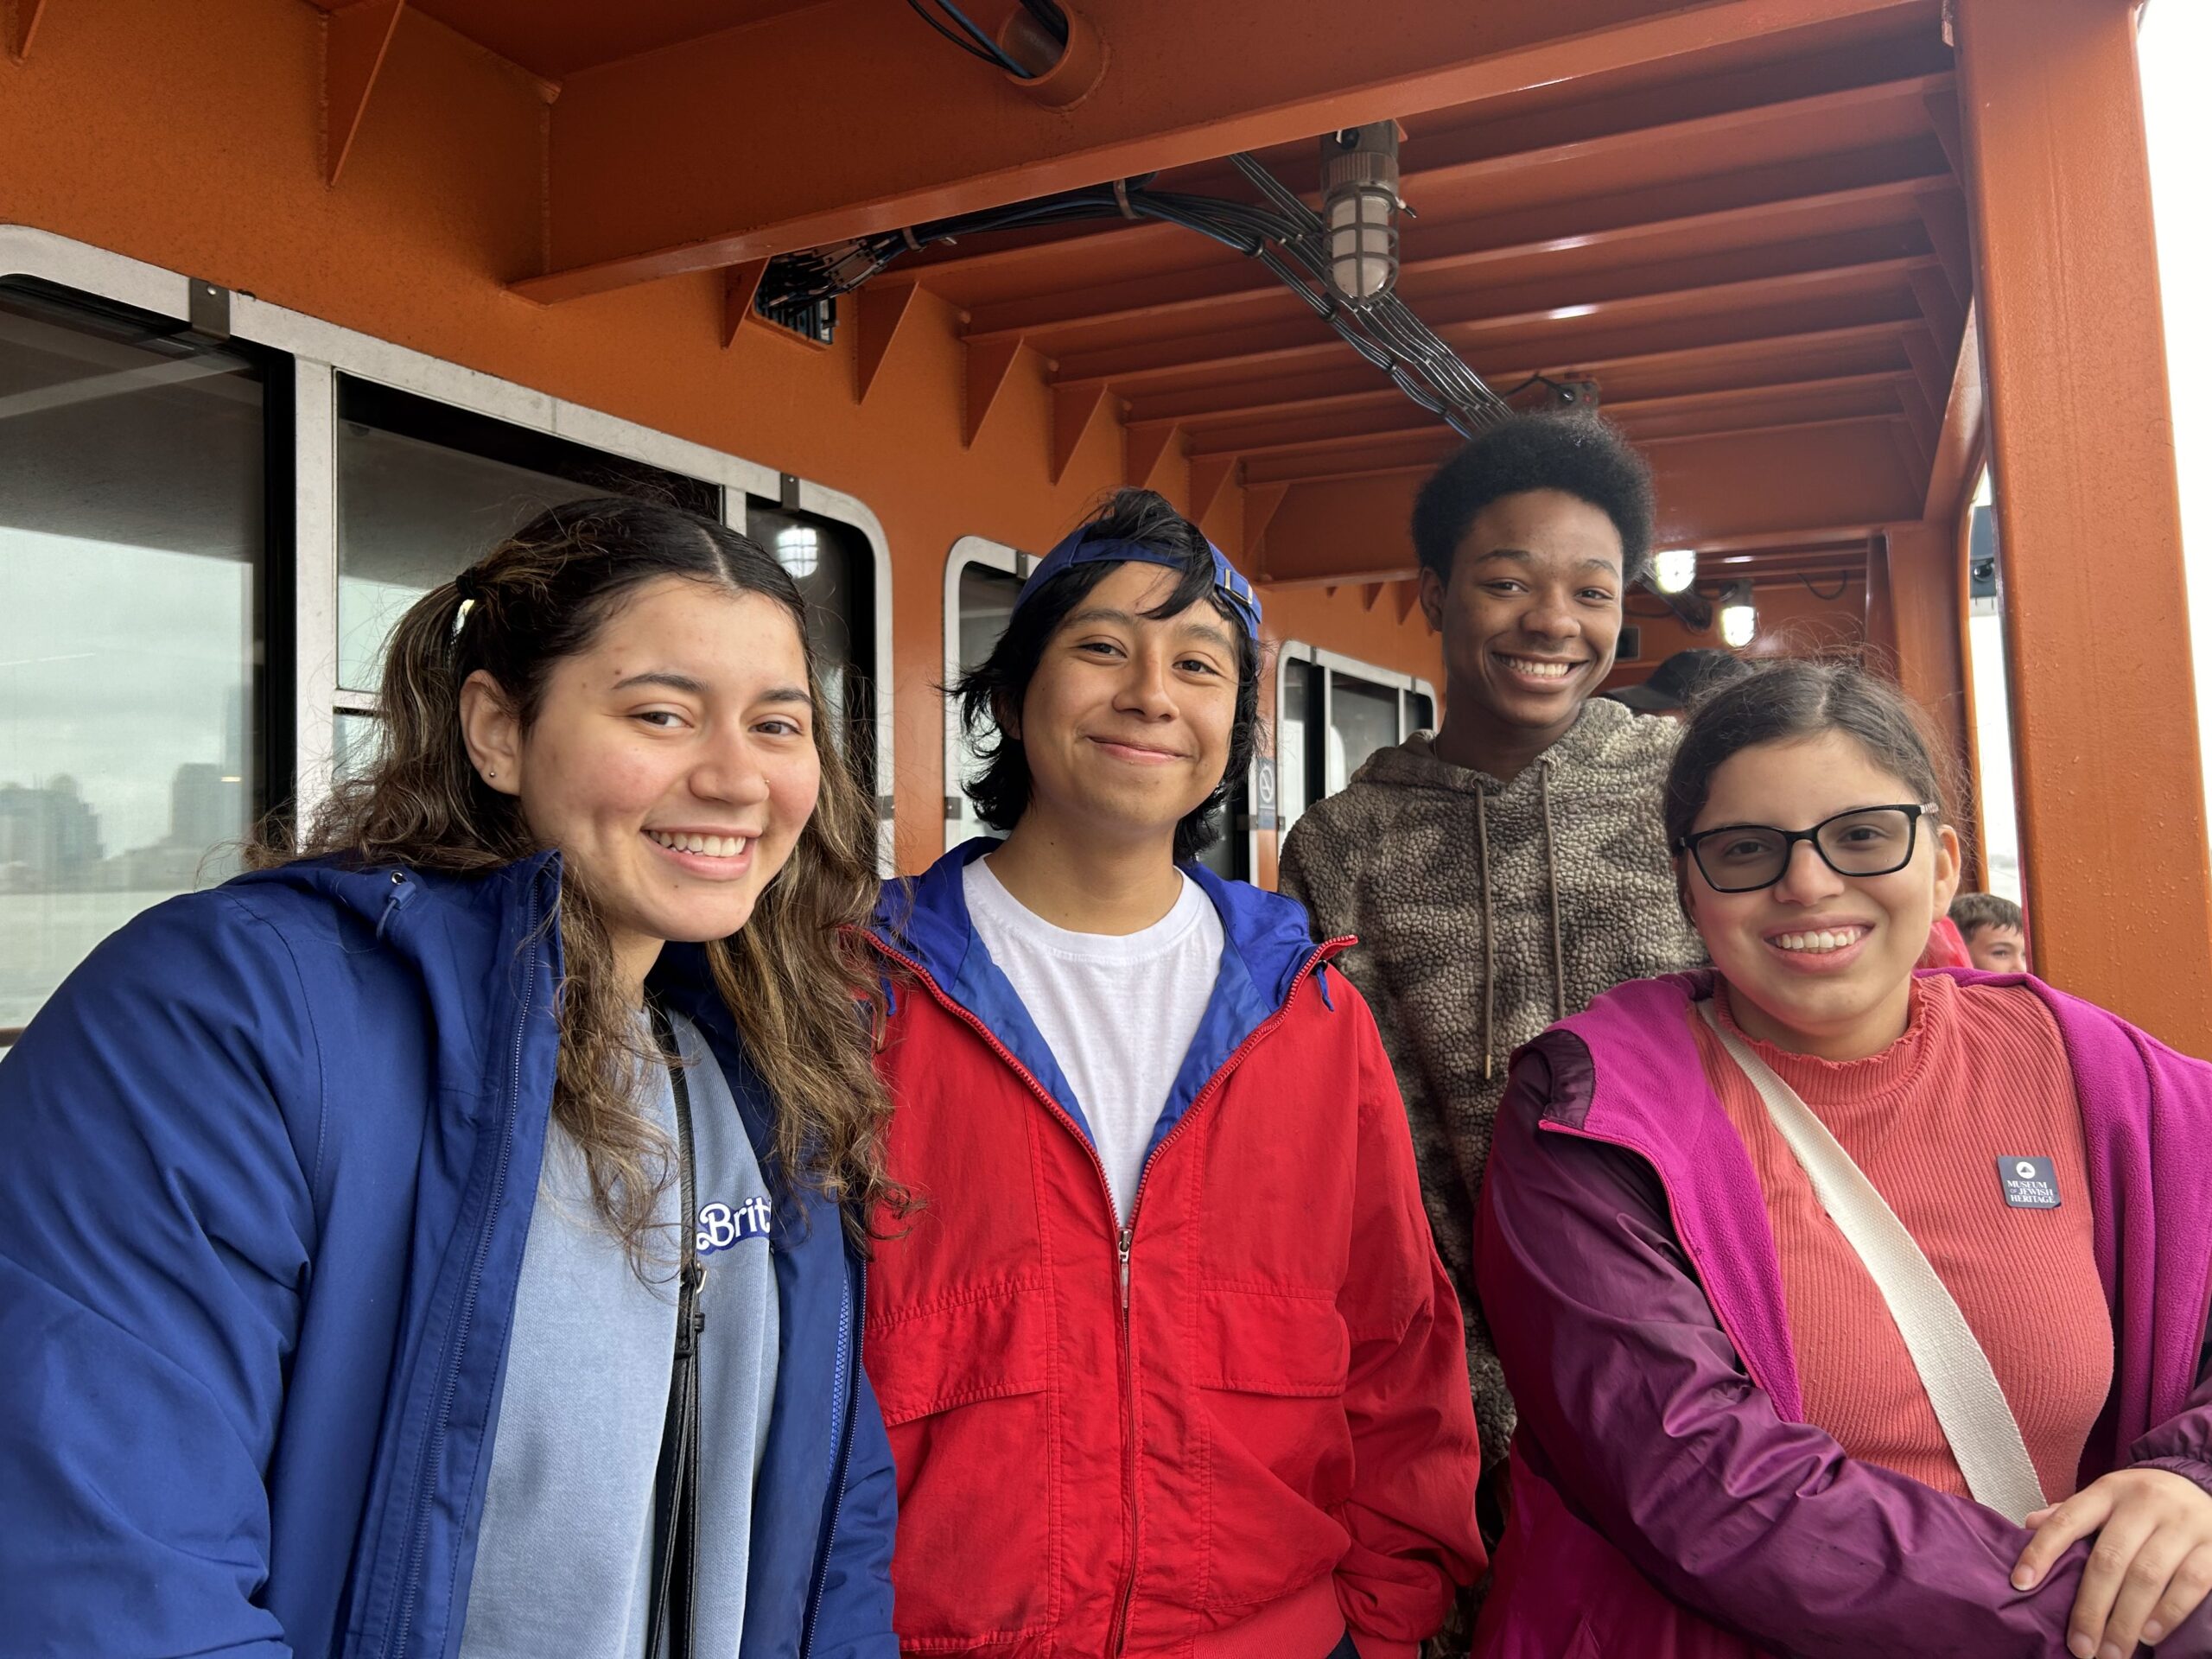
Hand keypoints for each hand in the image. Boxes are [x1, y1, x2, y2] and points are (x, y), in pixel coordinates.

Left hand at [2013, 1468, 2211, 1655]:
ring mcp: (2182, 1523)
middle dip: (2091, 1608)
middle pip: (2110, 1560)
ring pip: (2147, 1576)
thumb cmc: (2144, 1501)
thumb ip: (2071, 1513)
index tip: (2021, 1584)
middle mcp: (2143, 1503)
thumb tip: (2029, 1525)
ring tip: (2112, 1651)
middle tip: (2081, 1647)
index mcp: (2108, 1491)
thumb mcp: (2107, 1497)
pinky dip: (2168, 1613)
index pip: (2067, 1520)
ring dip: (2126, 1620)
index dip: (2042, 1552)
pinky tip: (2150, 1636)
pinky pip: (2191, 1582)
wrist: (2203, 1483)